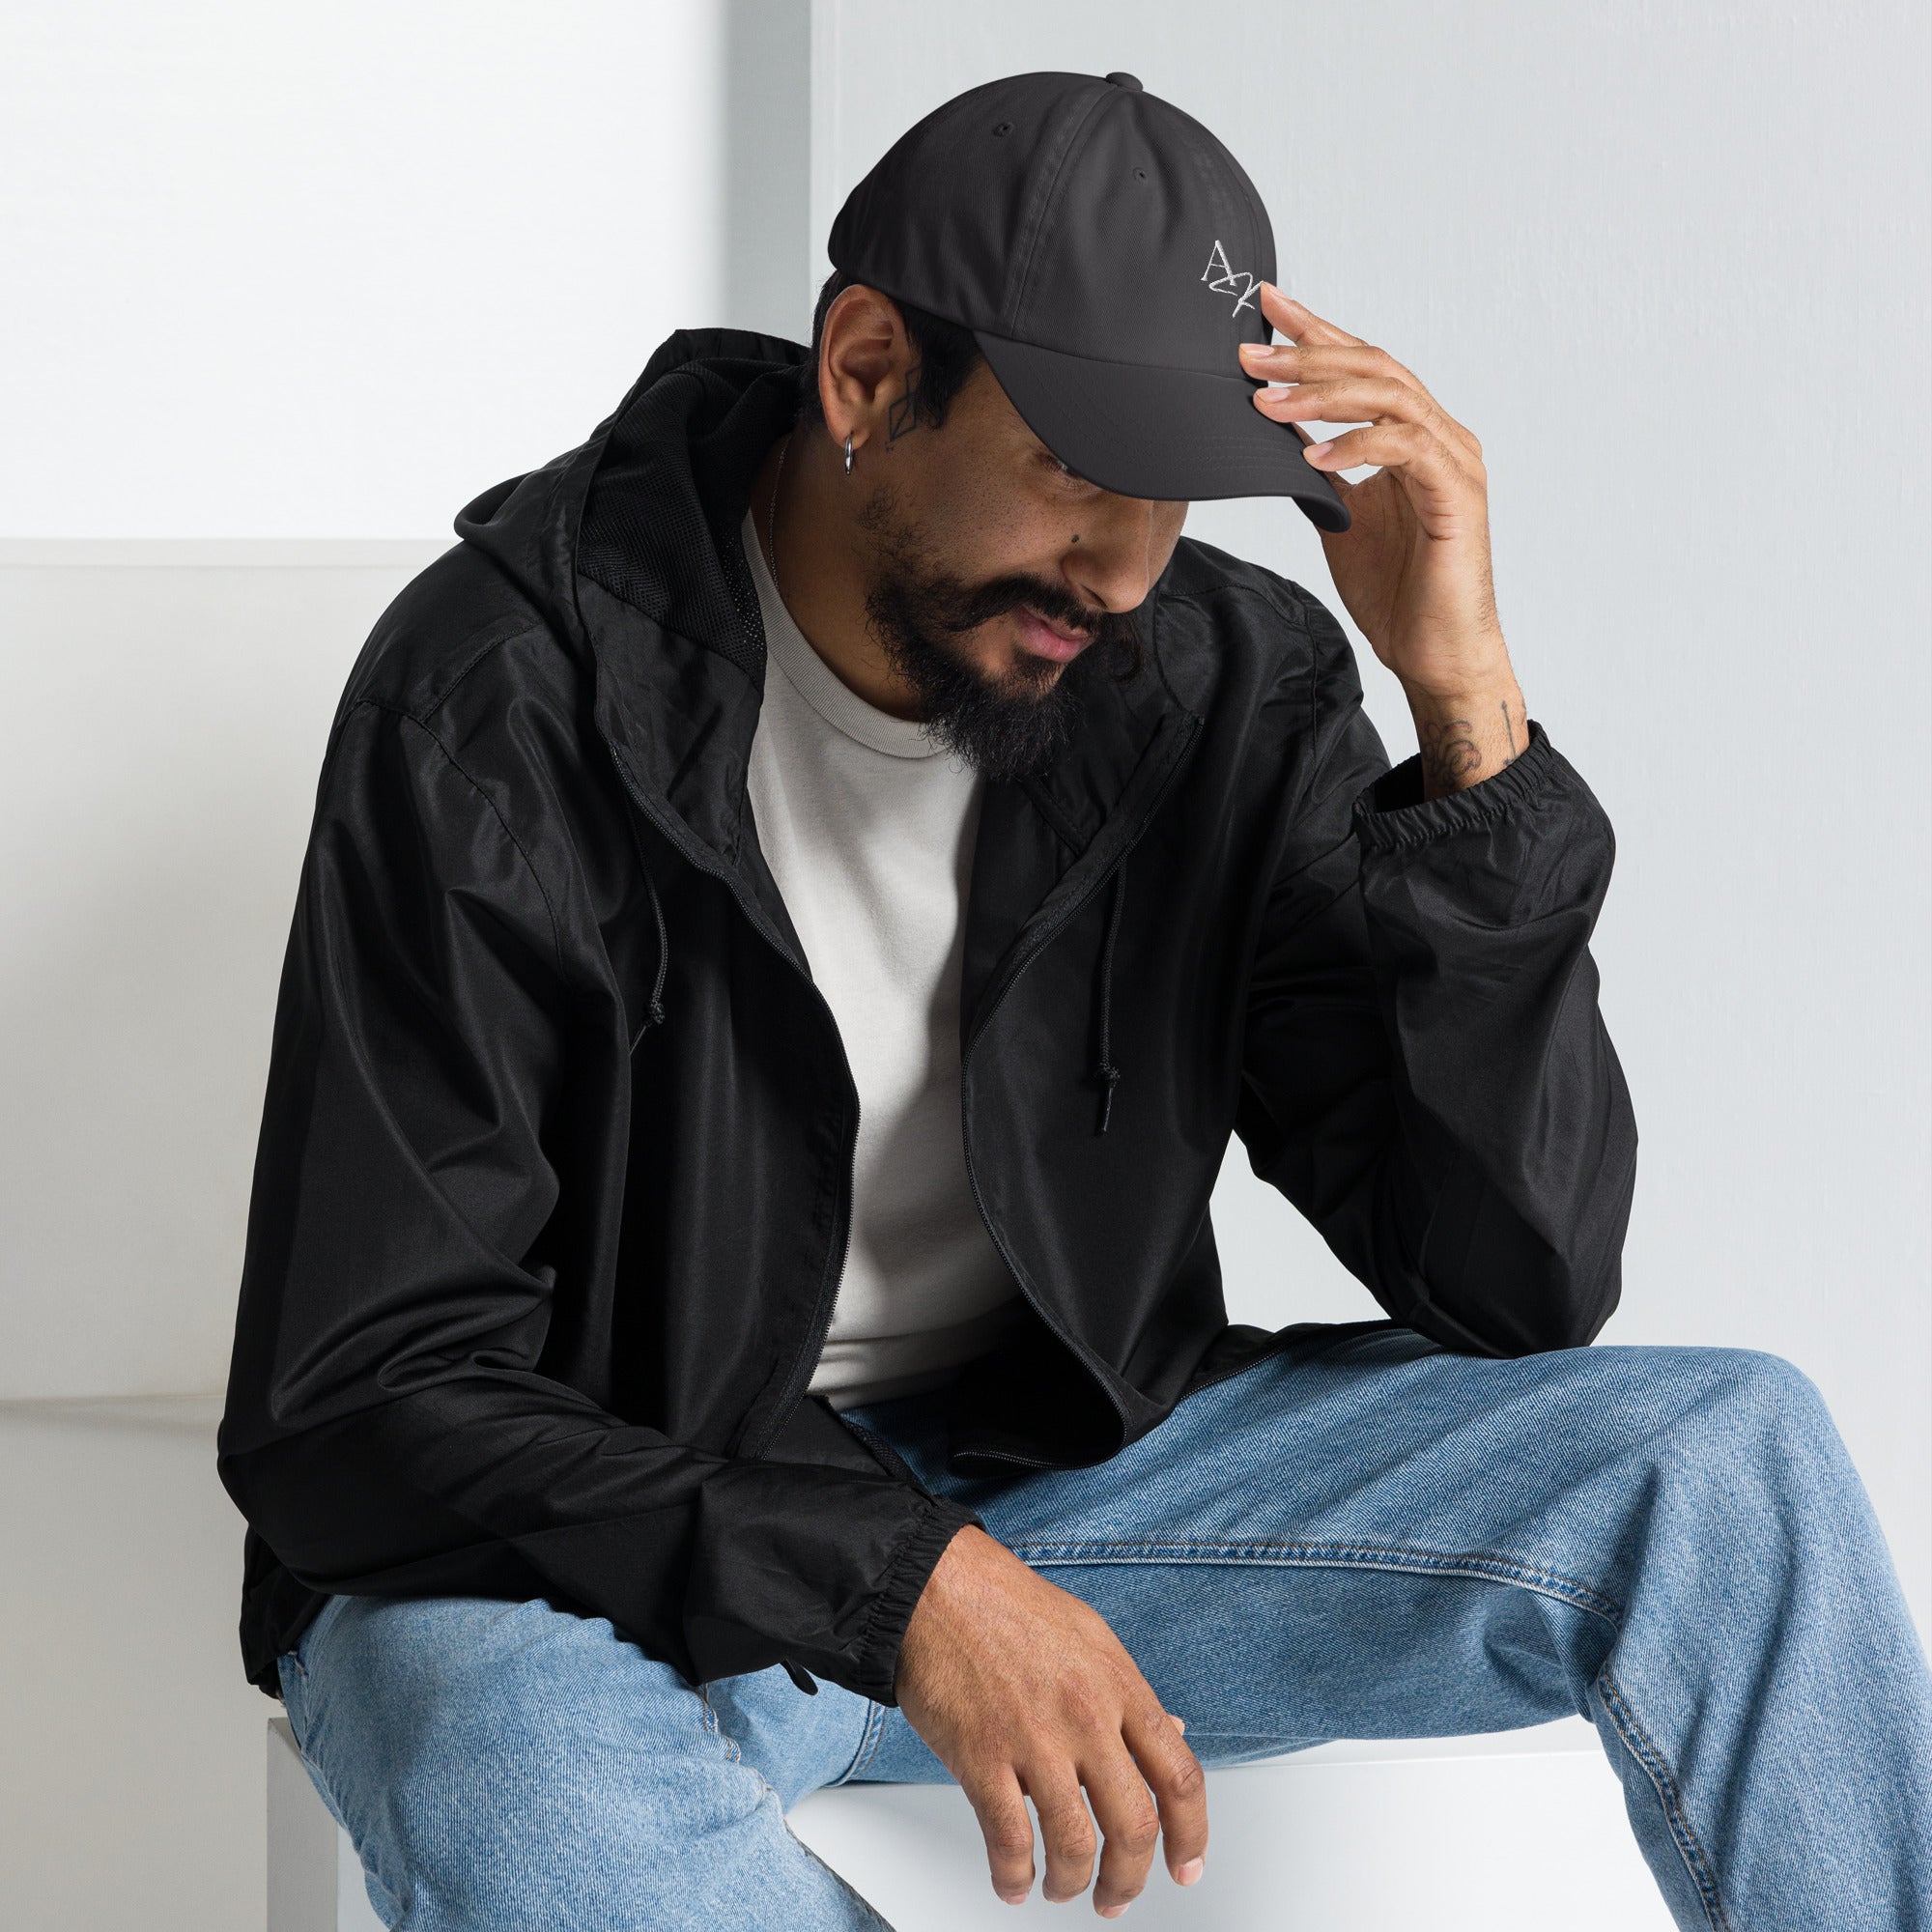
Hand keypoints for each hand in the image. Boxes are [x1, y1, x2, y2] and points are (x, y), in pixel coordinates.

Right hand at [894, 1525, 1206, 1915]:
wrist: (937, 1586)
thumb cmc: (1008, 1605)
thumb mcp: (1091, 1637)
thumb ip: (1130, 1693)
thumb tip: (1173, 1735)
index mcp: (1120, 1685)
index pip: (1180, 1776)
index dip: (1192, 1835)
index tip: (1186, 1866)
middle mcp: (1086, 1715)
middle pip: (1134, 1826)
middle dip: (1128, 1880)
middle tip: (1116, 1898)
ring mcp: (1035, 1738)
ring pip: (1075, 1845)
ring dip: (1071, 1885)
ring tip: (1062, 1890)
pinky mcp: (982, 1756)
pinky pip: (1009, 1840)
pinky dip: (1013, 1877)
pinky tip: (1013, 1882)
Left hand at [1239, 286, 1526, 796]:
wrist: (1433, 653)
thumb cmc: (1396, 590)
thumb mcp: (1339, 515)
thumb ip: (1318, 470)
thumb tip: (1274, 433)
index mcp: (1413, 434)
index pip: (1363, 366)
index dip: (1317, 332)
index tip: (1266, 306)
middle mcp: (1440, 435)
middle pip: (1376, 367)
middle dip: (1309, 354)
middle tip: (1251, 351)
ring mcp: (1453, 461)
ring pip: (1390, 398)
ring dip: (1323, 395)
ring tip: (1267, 399)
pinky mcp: (1458, 495)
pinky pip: (1405, 450)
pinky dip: (1357, 446)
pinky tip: (1314, 456)